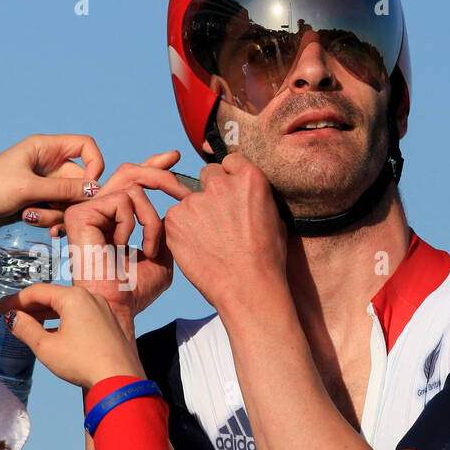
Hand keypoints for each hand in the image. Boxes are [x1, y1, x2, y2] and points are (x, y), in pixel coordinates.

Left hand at [0, 133, 104, 236]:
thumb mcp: (28, 188)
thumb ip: (63, 190)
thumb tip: (94, 190)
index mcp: (45, 147)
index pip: (86, 146)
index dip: (95, 165)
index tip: (89, 188)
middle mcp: (48, 163)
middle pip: (80, 180)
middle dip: (71, 200)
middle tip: (57, 213)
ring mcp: (44, 184)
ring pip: (70, 200)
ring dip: (57, 214)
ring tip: (33, 218)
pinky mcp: (39, 201)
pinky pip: (58, 211)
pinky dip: (52, 220)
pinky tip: (37, 225)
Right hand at [0, 283, 143, 389]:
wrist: (119, 380)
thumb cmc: (83, 362)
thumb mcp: (46, 346)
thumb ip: (25, 328)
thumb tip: (13, 319)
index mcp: (74, 297)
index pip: (37, 291)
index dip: (15, 300)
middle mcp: (90, 297)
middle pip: (52, 296)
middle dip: (29, 306)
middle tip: (9, 315)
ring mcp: (102, 309)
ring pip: (67, 306)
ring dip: (45, 313)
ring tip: (26, 323)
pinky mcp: (108, 323)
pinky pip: (80, 315)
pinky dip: (62, 320)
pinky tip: (51, 332)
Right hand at [58, 150, 192, 332]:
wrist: (117, 308)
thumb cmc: (135, 290)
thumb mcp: (162, 254)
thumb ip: (166, 227)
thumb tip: (176, 200)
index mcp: (112, 218)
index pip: (131, 181)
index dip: (153, 165)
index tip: (175, 158)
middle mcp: (96, 211)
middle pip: (130, 172)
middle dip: (160, 175)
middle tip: (182, 192)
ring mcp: (85, 210)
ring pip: (133, 188)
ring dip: (152, 220)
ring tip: (150, 248)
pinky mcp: (80, 214)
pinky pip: (123, 200)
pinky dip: (135, 224)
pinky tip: (126, 248)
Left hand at [163, 152, 287, 312]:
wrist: (248, 288)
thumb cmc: (266, 259)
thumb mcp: (273, 217)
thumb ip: (254, 197)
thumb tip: (246, 192)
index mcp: (250, 178)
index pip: (229, 162)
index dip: (229, 178)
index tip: (229, 193)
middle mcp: (220, 184)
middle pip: (207, 175)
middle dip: (209, 192)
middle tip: (216, 219)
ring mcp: (195, 201)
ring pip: (189, 199)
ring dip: (195, 214)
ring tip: (209, 242)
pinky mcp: (175, 219)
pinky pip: (175, 218)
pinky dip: (181, 230)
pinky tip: (197, 248)